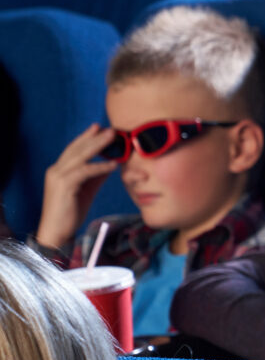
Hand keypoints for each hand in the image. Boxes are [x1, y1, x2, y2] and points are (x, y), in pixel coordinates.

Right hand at [36, 124, 117, 248]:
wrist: (56, 232)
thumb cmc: (70, 213)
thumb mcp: (86, 190)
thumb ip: (95, 177)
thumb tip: (110, 164)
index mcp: (59, 170)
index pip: (73, 149)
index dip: (85, 137)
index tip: (98, 127)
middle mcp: (56, 170)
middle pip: (76, 149)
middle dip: (93, 137)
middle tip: (110, 129)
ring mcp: (58, 177)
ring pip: (79, 156)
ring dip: (97, 146)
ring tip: (112, 138)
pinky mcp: (64, 186)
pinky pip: (84, 172)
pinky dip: (99, 166)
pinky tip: (113, 164)